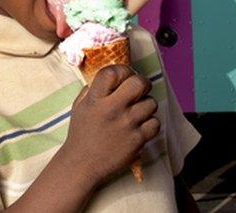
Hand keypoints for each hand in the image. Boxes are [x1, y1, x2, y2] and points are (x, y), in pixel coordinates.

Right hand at [61, 65, 159, 185]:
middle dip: (142, 83)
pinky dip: (150, 124)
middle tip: (139, 90)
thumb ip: (92, 89)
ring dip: (146, 105)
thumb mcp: (79, 107)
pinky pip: (155, 123)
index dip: (122, 70)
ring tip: (137, 113)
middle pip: (139, 83)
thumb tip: (111, 76)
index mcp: (95, 99)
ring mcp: (126, 124)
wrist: (82, 165)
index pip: (112, 72)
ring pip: (151, 103)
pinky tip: (140, 126)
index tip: (124, 76)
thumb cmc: (81, 135)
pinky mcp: (137, 140)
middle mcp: (112, 109)